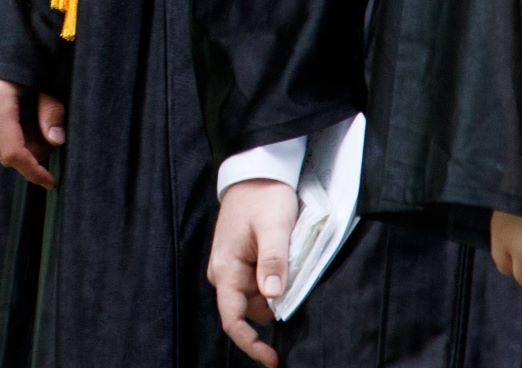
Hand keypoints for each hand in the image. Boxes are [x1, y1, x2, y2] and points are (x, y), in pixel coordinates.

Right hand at [0, 74, 63, 190]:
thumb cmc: (25, 50)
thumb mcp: (44, 78)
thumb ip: (50, 110)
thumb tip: (56, 141)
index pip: (12, 152)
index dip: (33, 171)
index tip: (51, 180)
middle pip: (4, 152)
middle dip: (30, 158)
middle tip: (52, 145)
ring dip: (22, 146)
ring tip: (42, 128)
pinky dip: (12, 135)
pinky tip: (27, 121)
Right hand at [209, 179, 298, 364]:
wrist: (256, 171)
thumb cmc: (263, 196)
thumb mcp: (274, 227)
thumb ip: (273, 262)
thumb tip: (273, 297)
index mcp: (225, 268)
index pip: (232, 318)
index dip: (250, 343)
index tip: (273, 359)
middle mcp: (224, 272)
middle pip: (251, 310)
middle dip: (276, 306)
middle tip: (297, 277)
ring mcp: (233, 267)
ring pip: (260, 298)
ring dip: (279, 291)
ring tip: (291, 259)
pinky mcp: (244, 262)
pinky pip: (262, 284)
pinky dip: (277, 280)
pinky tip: (286, 260)